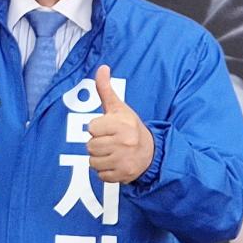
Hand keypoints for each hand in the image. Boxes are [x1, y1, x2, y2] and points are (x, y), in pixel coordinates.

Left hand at [87, 65, 153, 182]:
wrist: (152, 152)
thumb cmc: (130, 127)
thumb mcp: (119, 108)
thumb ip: (106, 89)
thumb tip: (102, 67)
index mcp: (122, 124)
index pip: (91, 128)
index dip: (97, 128)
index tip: (108, 128)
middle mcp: (124, 143)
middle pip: (90, 146)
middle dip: (97, 144)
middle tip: (111, 141)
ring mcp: (124, 160)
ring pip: (92, 162)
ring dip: (99, 158)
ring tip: (113, 152)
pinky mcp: (123, 175)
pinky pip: (100, 175)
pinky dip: (105, 171)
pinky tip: (116, 163)